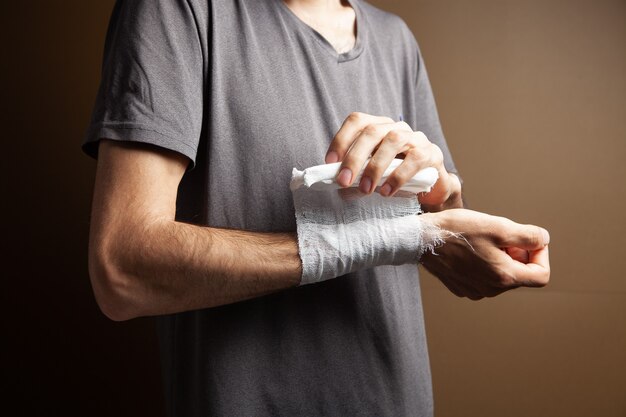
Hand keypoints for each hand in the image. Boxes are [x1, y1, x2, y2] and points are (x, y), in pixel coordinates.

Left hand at [325, 112, 461, 208]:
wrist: (433, 186)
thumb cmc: (396, 177)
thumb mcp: (373, 173)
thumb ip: (357, 173)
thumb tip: (338, 183)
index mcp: (379, 127)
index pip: (357, 121)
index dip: (341, 139)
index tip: (330, 162)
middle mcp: (397, 127)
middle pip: (373, 131)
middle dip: (354, 157)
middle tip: (343, 181)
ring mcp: (416, 138)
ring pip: (393, 141)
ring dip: (375, 167)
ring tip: (365, 189)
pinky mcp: (431, 153)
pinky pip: (413, 160)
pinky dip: (397, 176)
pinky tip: (386, 191)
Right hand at [420, 209, 550, 299]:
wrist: (421, 239)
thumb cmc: (457, 231)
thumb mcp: (499, 226)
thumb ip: (529, 236)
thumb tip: (543, 240)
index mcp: (504, 277)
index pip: (541, 275)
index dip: (540, 255)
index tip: (527, 241)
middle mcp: (491, 290)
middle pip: (520, 275)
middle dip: (517, 254)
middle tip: (500, 235)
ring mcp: (475, 291)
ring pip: (501, 276)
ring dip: (500, 258)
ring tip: (482, 241)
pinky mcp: (462, 287)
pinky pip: (483, 278)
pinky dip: (484, 264)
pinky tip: (469, 249)